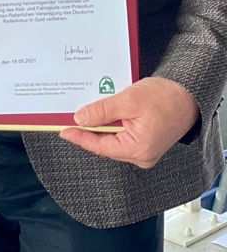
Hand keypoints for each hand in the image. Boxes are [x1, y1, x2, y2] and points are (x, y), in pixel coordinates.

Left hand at [59, 76, 198, 168]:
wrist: (189, 95)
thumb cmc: (165, 97)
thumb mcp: (128, 100)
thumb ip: (102, 111)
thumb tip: (80, 119)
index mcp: (138, 150)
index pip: (100, 147)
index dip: (79, 137)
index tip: (63, 130)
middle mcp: (141, 156)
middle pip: (105, 144)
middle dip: (87, 130)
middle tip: (67, 118)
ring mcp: (144, 150)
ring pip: (113, 139)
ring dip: (99, 126)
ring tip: (81, 113)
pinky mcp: (145, 142)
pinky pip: (122, 135)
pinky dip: (110, 125)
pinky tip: (100, 113)